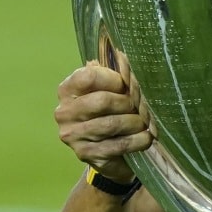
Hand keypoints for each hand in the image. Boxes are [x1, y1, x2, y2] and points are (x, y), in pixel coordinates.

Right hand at [55, 54, 152, 181]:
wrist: (105, 151)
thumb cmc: (108, 111)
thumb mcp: (107, 90)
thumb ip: (113, 74)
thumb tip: (123, 58)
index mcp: (67, 89)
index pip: (89, 77)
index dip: (113, 79)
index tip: (128, 84)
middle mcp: (64, 112)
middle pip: (102, 101)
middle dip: (128, 103)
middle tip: (142, 106)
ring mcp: (73, 135)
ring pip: (111, 124)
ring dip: (134, 122)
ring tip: (146, 122)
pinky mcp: (85, 154)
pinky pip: (116, 145)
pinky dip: (136, 141)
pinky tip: (146, 138)